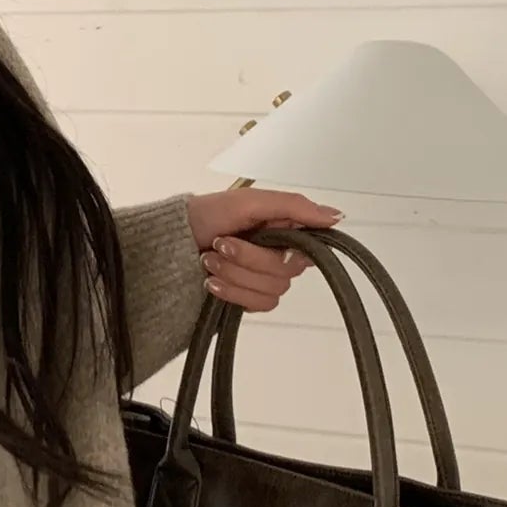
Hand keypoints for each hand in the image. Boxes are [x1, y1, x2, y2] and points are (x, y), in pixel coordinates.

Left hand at [185, 188, 342, 310]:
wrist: (170, 241)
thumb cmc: (206, 214)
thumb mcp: (249, 201)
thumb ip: (294, 207)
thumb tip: (336, 216)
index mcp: (285, 228)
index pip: (311, 246)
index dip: (290, 246)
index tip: (266, 235)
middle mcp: (279, 252)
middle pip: (287, 271)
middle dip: (248, 258)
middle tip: (220, 243)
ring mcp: (264, 277)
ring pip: (273, 290)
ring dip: (235, 274)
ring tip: (210, 259)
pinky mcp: (250, 298)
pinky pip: (258, 305)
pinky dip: (232, 292)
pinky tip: (212, 282)